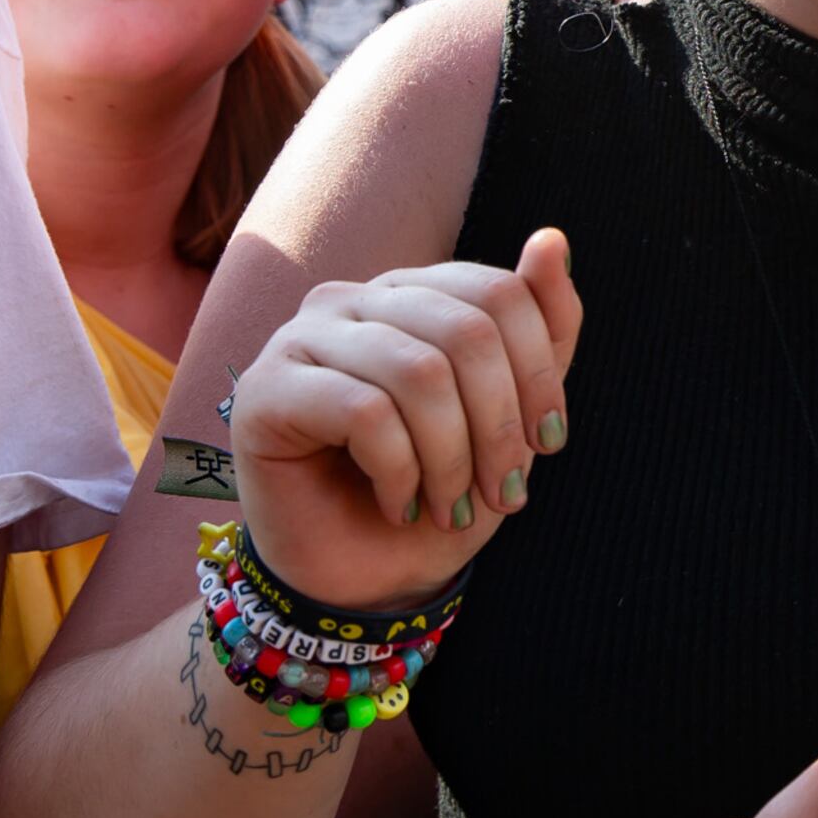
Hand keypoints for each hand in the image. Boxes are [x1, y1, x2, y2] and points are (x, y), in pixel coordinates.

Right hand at [227, 228, 579, 610]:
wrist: (360, 577)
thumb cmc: (435, 489)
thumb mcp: (509, 414)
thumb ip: (540, 328)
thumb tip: (552, 240)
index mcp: (413, 294)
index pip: (499, 294)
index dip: (539, 373)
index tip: (549, 444)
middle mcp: (355, 300)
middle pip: (466, 331)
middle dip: (500, 426)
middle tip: (503, 492)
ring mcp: (302, 337)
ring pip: (418, 373)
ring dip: (452, 458)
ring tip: (450, 508)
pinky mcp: (266, 389)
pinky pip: (364, 413)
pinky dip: (400, 472)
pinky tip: (398, 505)